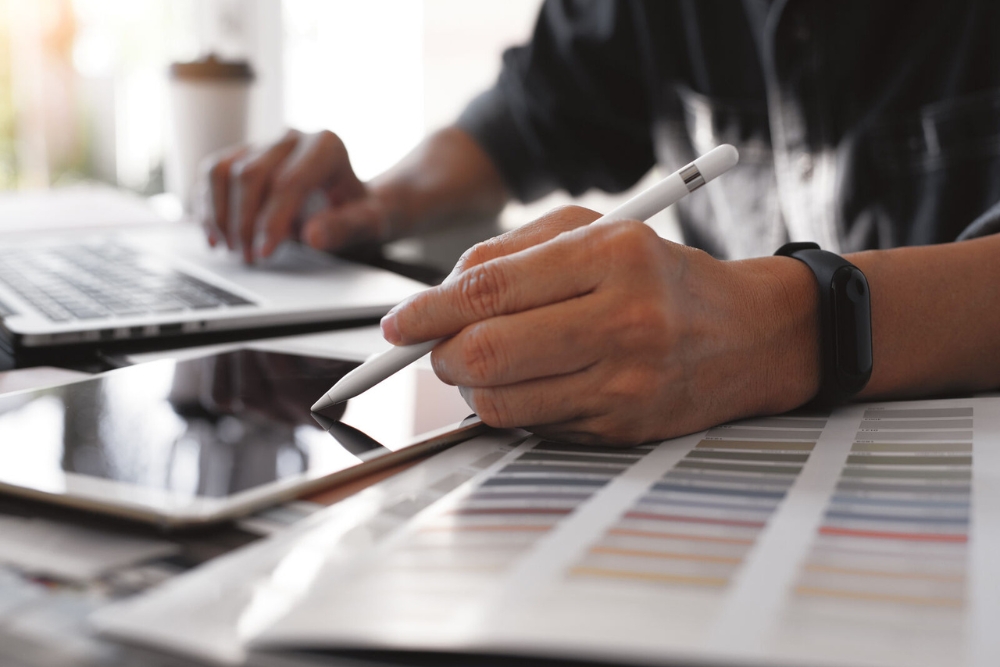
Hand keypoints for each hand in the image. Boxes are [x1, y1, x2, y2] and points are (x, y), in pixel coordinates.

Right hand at [195, 129, 386, 263]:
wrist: (351, 201)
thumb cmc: (360, 211)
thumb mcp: (367, 223)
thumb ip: (344, 227)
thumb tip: (313, 236)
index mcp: (327, 146)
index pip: (289, 181)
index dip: (272, 220)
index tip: (263, 253)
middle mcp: (292, 138)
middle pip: (251, 174)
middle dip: (245, 222)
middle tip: (249, 258)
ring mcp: (265, 143)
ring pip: (224, 171)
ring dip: (220, 214)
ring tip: (232, 249)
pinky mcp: (244, 154)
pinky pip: (214, 173)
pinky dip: (208, 206)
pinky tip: (215, 236)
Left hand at [380, 206, 819, 445]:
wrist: (752, 334)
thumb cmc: (661, 274)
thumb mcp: (597, 232)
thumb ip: (512, 251)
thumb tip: (438, 295)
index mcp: (612, 256)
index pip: (489, 289)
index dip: (426, 310)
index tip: (396, 323)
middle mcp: (622, 320)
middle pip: (486, 352)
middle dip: (439, 355)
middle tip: (432, 347)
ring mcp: (625, 383)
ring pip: (501, 401)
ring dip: (469, 386)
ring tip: (481, 363)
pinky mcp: (624, 428)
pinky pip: (534, 427)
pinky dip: (511, 408)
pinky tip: (528, 384)